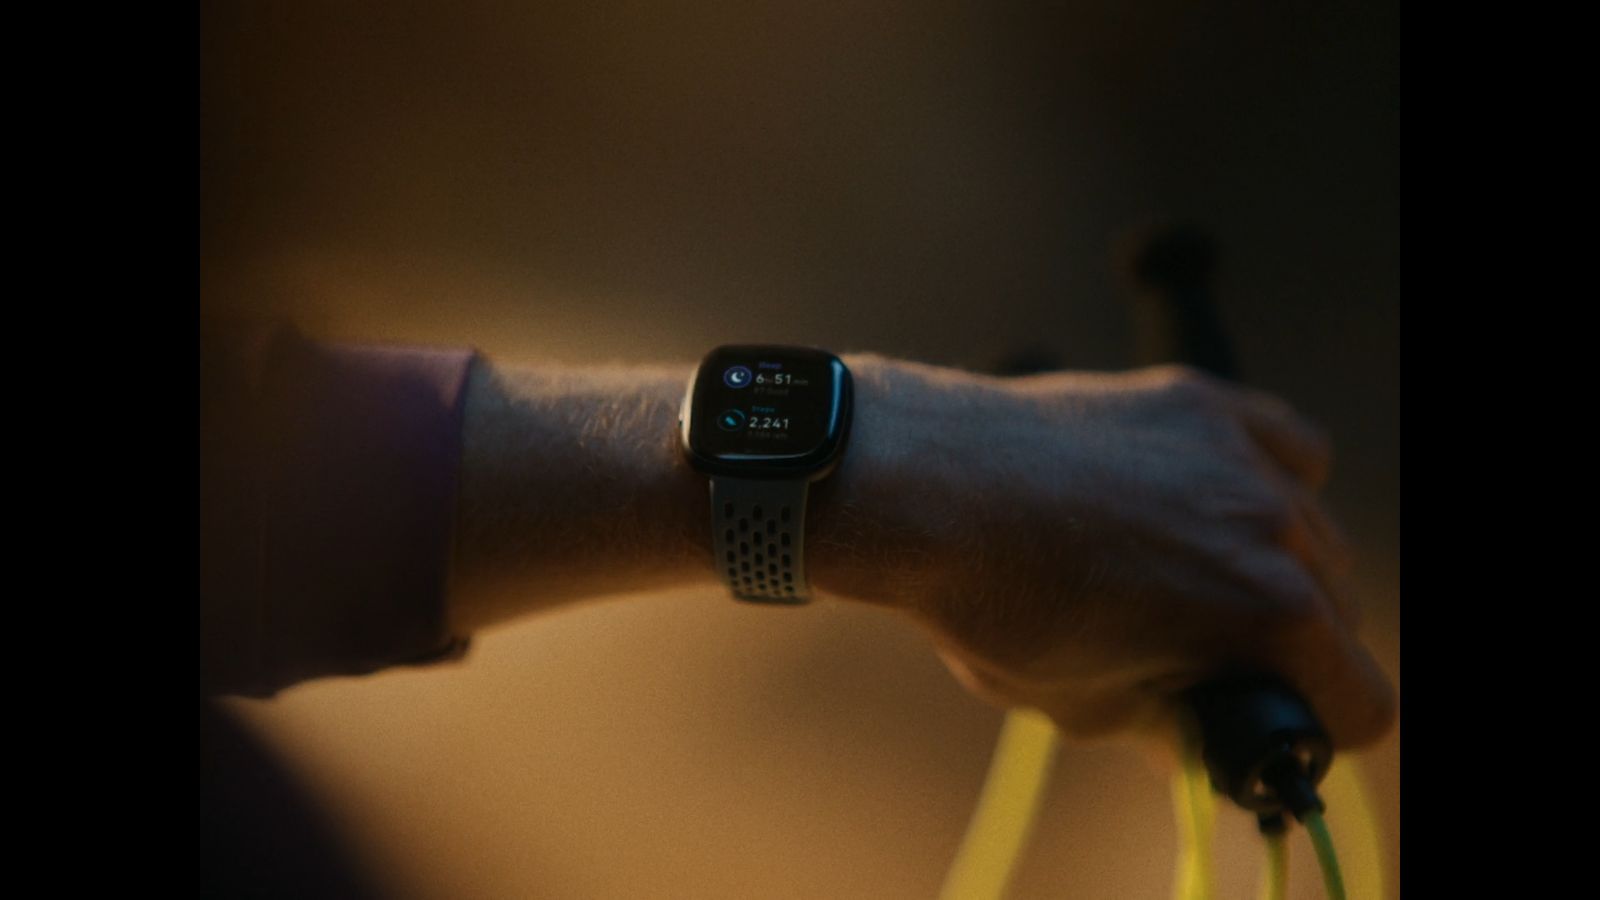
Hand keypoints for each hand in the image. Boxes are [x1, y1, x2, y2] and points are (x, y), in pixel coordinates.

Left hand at [809, 357, 1393, 749]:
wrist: (924, 487)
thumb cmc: (992, 604)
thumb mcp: (1085, 704)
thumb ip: (1168, 726)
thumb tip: (1200, 743)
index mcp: (1267, 614)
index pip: (1361, 702)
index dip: (1318, 731)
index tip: (1272, 725)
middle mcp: (1276, 527)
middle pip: (1340, 615)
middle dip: (1291, 649)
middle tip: (1216, 655)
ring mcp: (1242, 454)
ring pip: (1315, 533)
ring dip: (1280, 567)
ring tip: (1196, 575)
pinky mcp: (1202, 402)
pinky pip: (1288, 445)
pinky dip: (1272, 478)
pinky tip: (1218, 497)